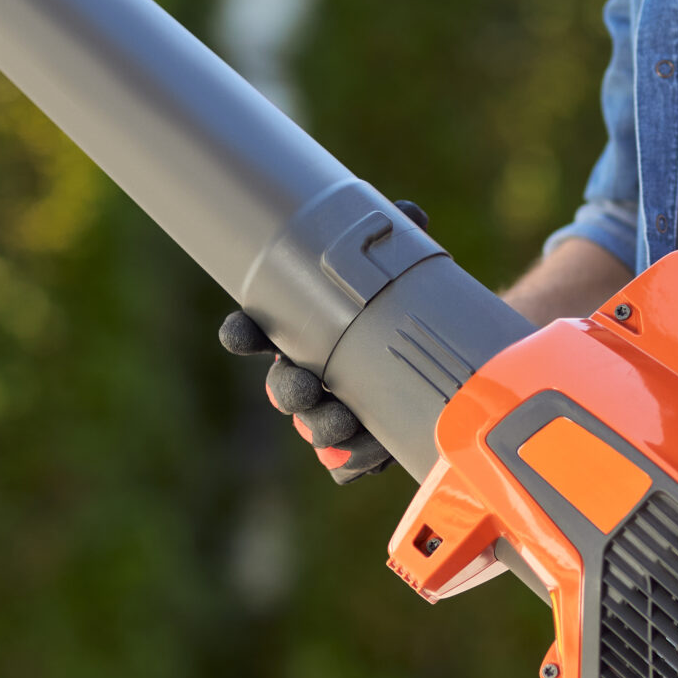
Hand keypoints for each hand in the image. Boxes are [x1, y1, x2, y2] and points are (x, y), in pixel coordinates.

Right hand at [218, 198, 428, 485]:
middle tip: (306, 385)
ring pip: (312, 427)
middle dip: (288, 389)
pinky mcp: (358, 449)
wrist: (437, 365)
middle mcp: (306, 375)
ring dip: (323, 425)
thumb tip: (411, 214)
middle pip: (281, 387)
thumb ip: (400, 243)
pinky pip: (346, 463)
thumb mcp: (399, 276)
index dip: (242, 333)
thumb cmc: (397, 313)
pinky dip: (357, 460)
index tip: (240, 333)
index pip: (254, 330)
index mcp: (300, 331)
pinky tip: (372, 453)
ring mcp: (329, 415)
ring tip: (345, 421)